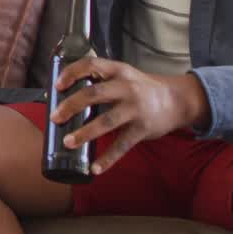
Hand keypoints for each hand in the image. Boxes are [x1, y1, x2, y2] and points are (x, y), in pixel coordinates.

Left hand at [51, 57, 207, 174]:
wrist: (177, 100)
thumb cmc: (142, 88)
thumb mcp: (124, 75)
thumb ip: (100, 81)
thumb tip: (65, 97)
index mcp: (118, 70)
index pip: (91, 65)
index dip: (71, 73)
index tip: (57, 86)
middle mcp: (127, 87)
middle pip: (94, 94)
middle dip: (71, 106)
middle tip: (54, 118)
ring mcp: (136, 108)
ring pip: (106, 121)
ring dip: (85, 133)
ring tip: (68, 142)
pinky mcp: (143, 128)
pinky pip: (122, 145)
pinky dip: (108, 158)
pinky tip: (95, 168)